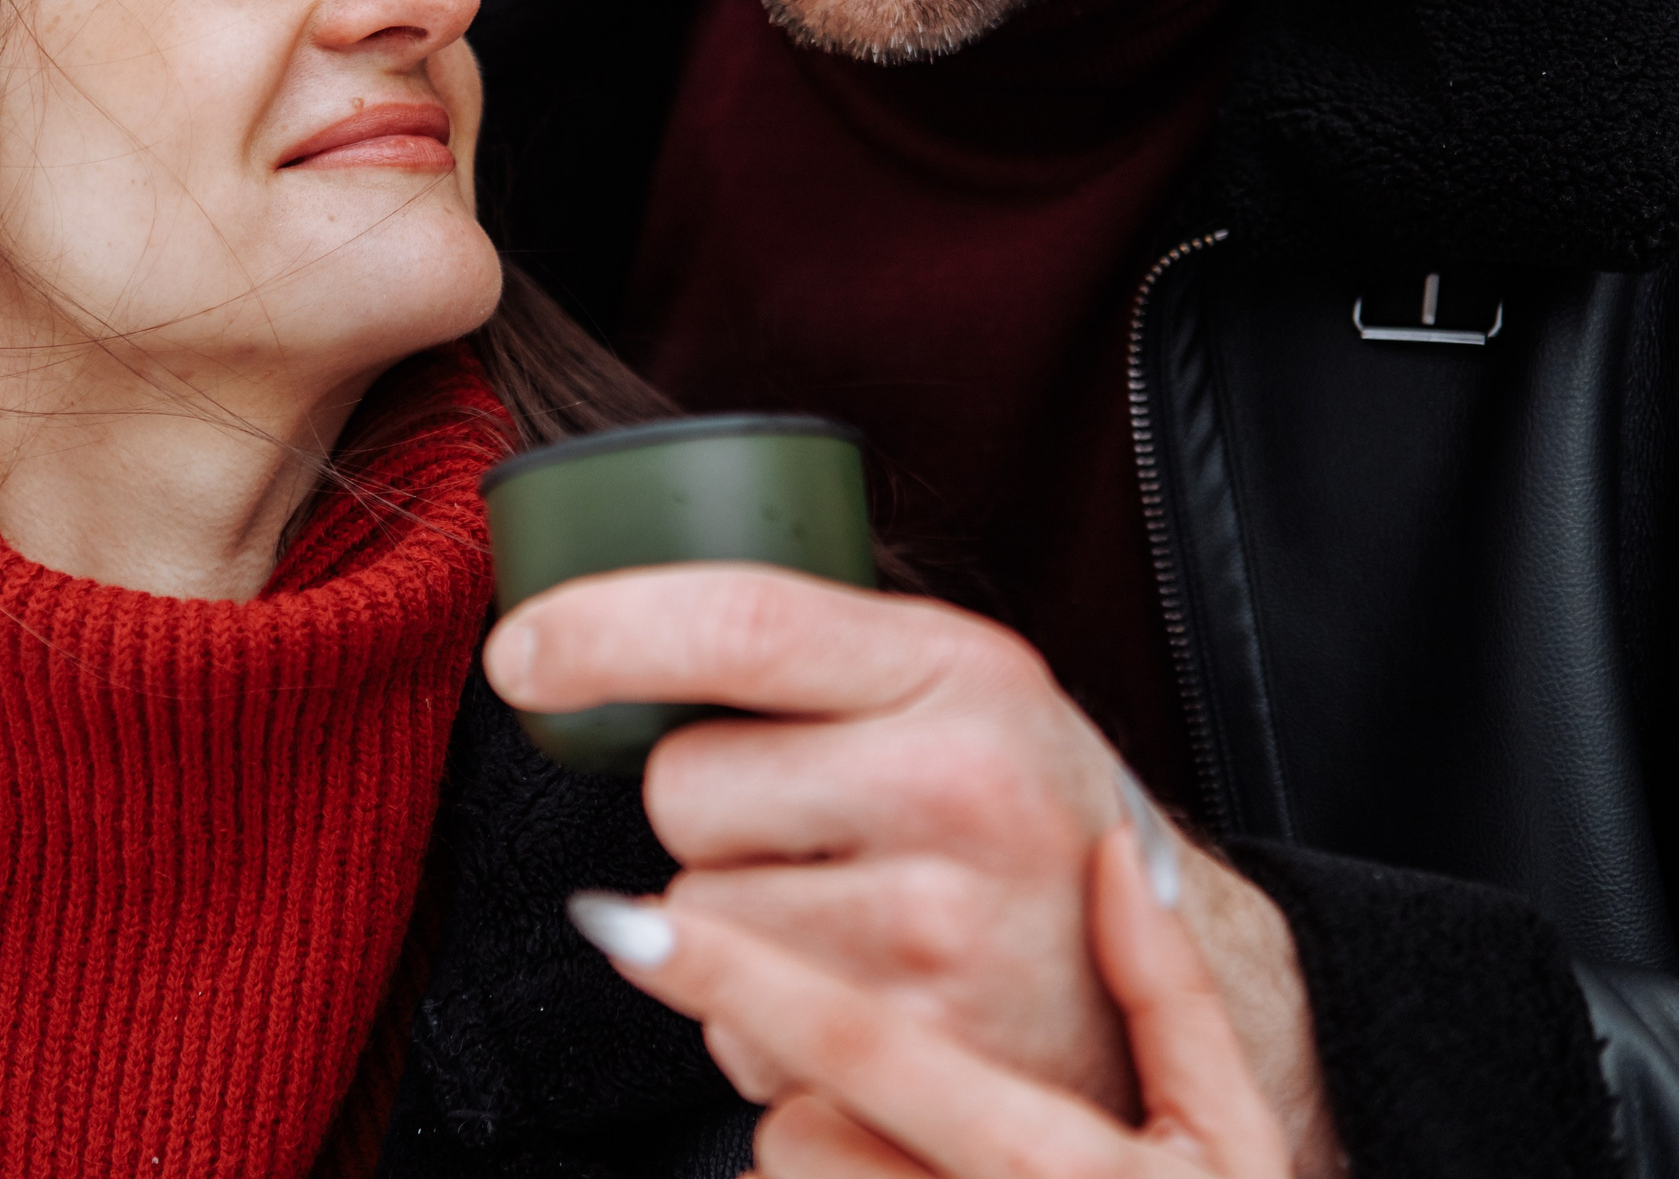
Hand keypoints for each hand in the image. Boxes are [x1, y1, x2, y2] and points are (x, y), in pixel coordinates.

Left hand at [482, 564, 1342, 1176]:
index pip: (740, 622)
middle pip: (682, 784)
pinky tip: (859, 988)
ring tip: (850, 908)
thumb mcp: (944, 681)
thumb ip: (798, 649)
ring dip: (731, 921)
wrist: (1158, 980)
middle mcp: (960, 792)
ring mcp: (938, 935)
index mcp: (962, 669)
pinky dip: (759, 1017)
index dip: (600, 632)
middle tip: (814, 820)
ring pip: (691, 915)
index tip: (520, 655)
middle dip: (706, 805)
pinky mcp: (911, 1056)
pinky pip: (729, 1026)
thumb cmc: (1010, 804)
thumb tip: (561, 646)